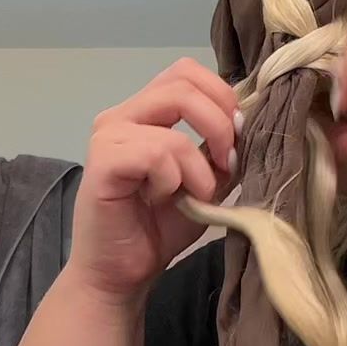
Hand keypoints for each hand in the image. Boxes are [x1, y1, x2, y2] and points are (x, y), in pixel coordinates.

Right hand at [67, 58, 241, 302]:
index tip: (237, 139)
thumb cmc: (158, 228)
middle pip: (182, 83)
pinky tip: (164, 198)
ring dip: (199, 161)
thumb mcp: (206, 181)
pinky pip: (156, 152)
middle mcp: (122, 115)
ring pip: (173, 116)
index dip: (221, 97)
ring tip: (195, 193)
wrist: (120, 273)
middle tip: (226, 164)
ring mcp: (108, 135)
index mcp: (145, 113)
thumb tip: (244, 124)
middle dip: (219, 122)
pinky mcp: (103, 162)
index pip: (187, 72)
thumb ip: (220, 149)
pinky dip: (174, 177)